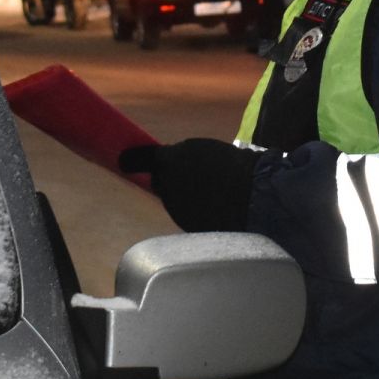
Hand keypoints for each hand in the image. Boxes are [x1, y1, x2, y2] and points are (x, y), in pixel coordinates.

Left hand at [119, 139, 258, 232]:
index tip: (123, 161)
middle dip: (172, 180)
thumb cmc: (236, 167)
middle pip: (162, 183)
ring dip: (187, 197)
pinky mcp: (190, 227)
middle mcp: (167, 185)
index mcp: (170, 160)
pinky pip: (190, 215)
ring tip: (215, 192)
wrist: (256, 197)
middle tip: (196, 176)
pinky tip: (220, 207)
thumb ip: (180, 159)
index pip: (144, 160)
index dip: (135, 160)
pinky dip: (199, 212)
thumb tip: (167, 168)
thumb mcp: (205, 151)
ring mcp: (178, 208)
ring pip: (176, 201)